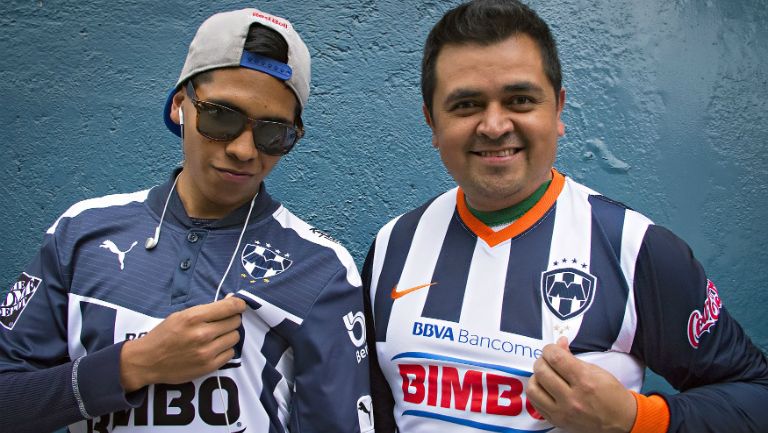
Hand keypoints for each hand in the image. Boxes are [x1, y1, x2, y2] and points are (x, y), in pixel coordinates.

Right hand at [119, 296, 245, 391]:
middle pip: (235, 321)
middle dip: (231, 319)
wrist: (147, 361)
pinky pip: (230, 353)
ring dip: (229, 334)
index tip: (239, 305)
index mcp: (194, 317)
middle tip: (222, 322)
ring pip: (235, 337)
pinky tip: (214, 347)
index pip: (229, 307)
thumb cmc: (164, 335)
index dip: (238, 304)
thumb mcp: (181, 315)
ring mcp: (206, 351)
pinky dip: (225, 349)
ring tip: (217, 335)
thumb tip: (230, 301)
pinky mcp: (208, 366)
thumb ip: (206, 310)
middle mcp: (202, 334)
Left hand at [527, 337, 636, 432]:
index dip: (549, 349)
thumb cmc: (611, 393)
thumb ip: (573, 357)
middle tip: (547, 360)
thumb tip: (558, 343)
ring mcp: (563, 412)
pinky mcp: (557, 421)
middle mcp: (572, 398)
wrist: (622, 420)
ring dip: (536, 377)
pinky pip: (535, 404)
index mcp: (584, 381)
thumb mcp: (596, 370)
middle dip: (542, 361)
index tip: (551, 349)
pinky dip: (537, 392)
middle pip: (542, 371)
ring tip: (545, 375)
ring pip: (533, 388)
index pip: (555, 358)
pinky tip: (544, 388)